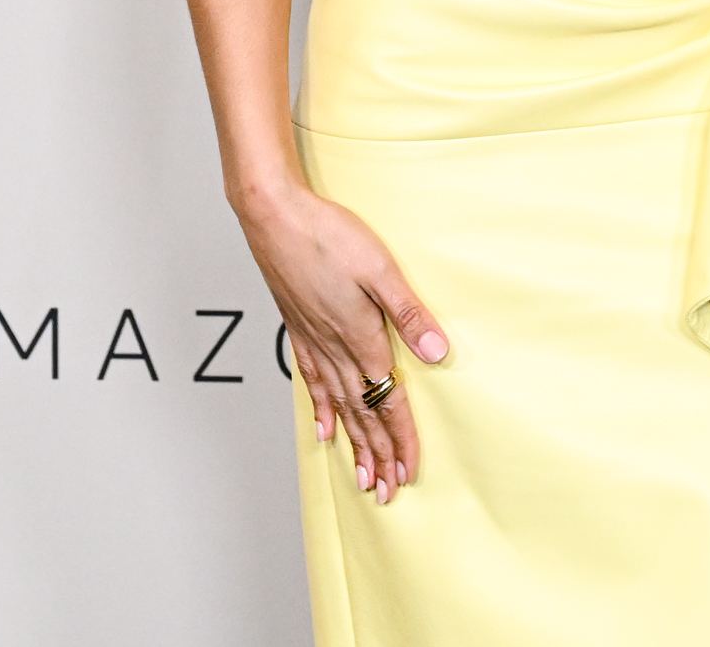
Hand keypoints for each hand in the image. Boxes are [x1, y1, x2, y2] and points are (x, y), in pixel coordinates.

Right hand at [241, 183, 449, 502]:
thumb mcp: (381, 268)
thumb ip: (409, 312)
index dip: (400, 438)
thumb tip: (436, 351)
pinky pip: (311, 381)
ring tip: (362, 477)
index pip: (386, 400)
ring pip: (337, 405)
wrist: (273, 216)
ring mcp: (313, 341)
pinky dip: (319, 409)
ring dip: (353, 442)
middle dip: (378, 455)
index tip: (408, 471)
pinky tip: (322, 429)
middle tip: (387, 492)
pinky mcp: (298, 328)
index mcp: (360, 336)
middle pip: (362, 413)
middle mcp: (335, 347)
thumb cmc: (328, 234)